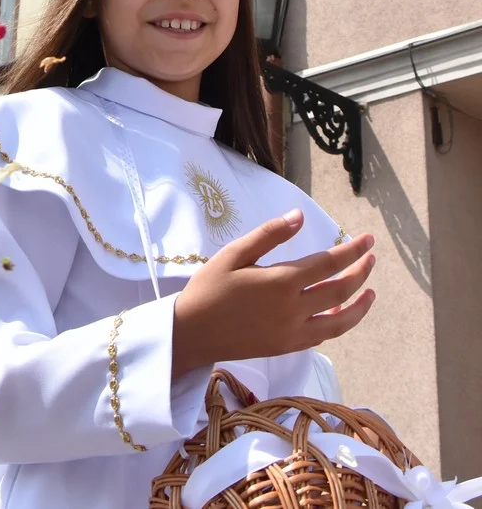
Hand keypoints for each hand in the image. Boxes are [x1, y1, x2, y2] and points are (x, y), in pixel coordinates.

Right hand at [173, 209, 376, 375]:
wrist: (191, 332)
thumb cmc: (208, 288)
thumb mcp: (233, 254)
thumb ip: (269, 234)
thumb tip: (299, 215)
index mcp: (281, 280)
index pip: (329, 263)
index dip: (352, 250)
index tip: (368, 239)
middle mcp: (294, 308)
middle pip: (341, 289)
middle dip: (361, 271)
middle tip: (371, 257)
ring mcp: (293, 331)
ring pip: (341, 319)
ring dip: (361, 304)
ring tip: (371, 291)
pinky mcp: (287, 347)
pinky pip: (324, 336)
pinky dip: (340, 323)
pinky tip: (342, 312)